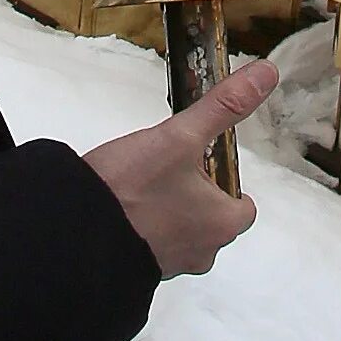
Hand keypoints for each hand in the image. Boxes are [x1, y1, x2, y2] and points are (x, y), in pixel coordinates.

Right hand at [82, 59, 274, 277]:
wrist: (75, 231)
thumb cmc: (132, 188)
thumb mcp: (180, 136)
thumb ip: (223, 106)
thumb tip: (265, 74)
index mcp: (221, 224)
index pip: (243, 205)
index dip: (227, 179)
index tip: (203, 158)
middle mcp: (203, 252)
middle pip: (213, 216)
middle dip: (197, 191)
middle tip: (169, 164)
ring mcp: (171, 263)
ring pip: (184, 229)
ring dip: (171, 207)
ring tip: (145, 179)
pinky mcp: (140, 265)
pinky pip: (155, 241)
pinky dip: (148, 223)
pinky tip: (127, 200)